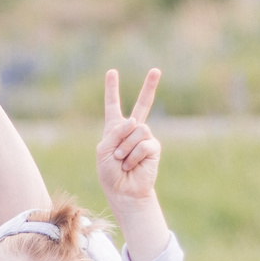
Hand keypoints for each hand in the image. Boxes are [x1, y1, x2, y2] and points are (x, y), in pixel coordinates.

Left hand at [96, 68, 162, 206]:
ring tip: (122, 160)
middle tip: (156, 70)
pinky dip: (133, 156)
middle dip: (149, 87)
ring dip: (125, 148)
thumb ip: (115, 132)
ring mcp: (144, 137)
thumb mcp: (103, 149)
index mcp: (115, 128)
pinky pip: (144, 144)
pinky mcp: (154, 147)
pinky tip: (132, 165)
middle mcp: (132, 130)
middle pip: (142, 105)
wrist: (122, 190)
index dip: (112, 89)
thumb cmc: (109, 172)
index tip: (112, 72)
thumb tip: (136, 121)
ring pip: (137, 130)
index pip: (113, 105)